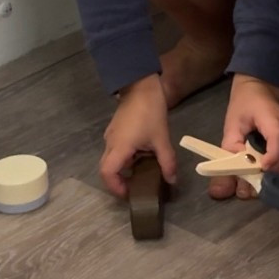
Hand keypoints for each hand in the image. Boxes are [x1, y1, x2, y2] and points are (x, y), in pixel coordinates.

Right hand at [99, 75, 177, 199]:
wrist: (141, 85)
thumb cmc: (150, 112)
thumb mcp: (162, 138)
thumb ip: (167, 161)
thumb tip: (172, 180)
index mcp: (119, 147)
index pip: (106, 173)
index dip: (115, 187)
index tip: (129, 193)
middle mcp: (111, 143)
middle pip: (107, 168)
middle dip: (120, 181)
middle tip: (137, 187)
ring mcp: (112, 136)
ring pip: (113, 159)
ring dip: (126, 168)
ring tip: (144, 172)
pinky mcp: (116, 130)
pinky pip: (118, 149)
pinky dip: (128, 158)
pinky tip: (144, 156)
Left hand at [210, 75, 278, 201]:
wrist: (258, 87)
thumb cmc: (243, 104)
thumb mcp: (232, 122)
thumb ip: (231, 145)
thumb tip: (232, 169)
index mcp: (270, 118)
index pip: (278, 138)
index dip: (272, 156)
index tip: (262, 170)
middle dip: (276, 171)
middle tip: (260, 184)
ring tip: (265, 184)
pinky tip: (274, 178)